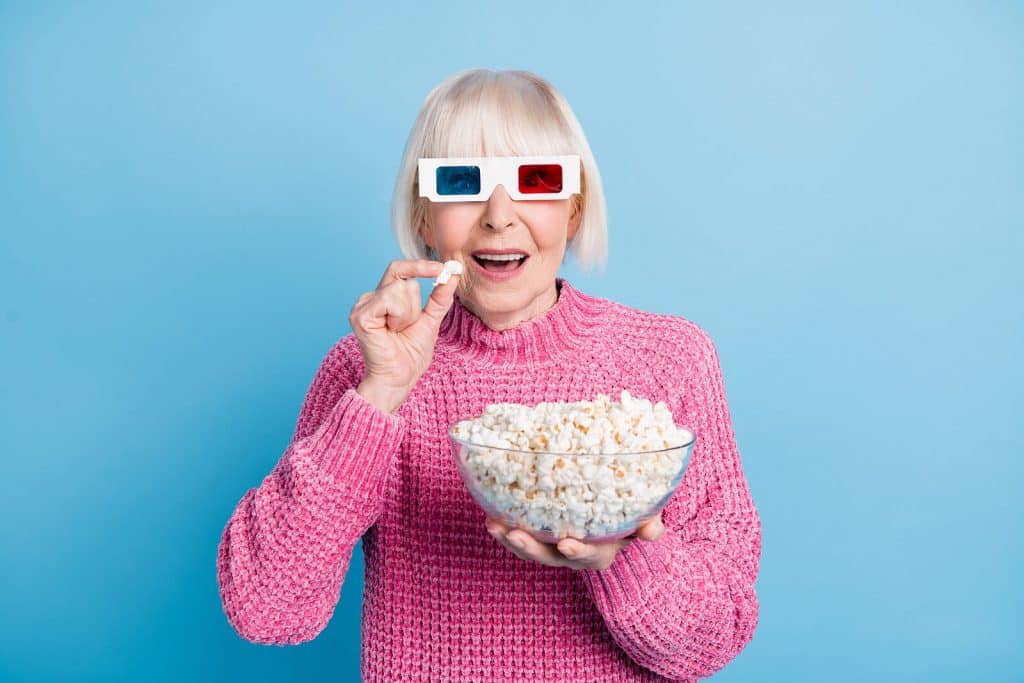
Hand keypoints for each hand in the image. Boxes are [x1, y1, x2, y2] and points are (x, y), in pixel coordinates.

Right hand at [349, 259, 460, 411]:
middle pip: (404, 279)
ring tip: (398, 331)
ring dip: (408, 313)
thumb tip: (453, 274)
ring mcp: (363, 305)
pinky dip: (399, 317)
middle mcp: (370, 297)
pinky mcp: (360, 315)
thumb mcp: (431, 321)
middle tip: (407, 327)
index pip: (400, 269)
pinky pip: (390, 299)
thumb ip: (440, 298)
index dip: (420, 265)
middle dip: (416, 304)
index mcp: (384, 297)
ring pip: (399, 288)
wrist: (399, 379)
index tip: (441, 268)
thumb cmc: (410, 355)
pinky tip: (391, 332)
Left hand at [484, 514, 665, 570]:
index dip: (577, 552)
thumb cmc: (628, 519)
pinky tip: (490, 513)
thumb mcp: (642, 523)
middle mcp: (571, 554)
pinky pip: (518, 535)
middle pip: (548, 557)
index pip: (587, 557)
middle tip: (515, 534)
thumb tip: (652, 530)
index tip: (567, 544)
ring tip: (493, 524)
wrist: (612, 519)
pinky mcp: (537, 534)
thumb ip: (648, 527)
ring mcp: (551, 546)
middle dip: (530, 548)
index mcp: (598, 553)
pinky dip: (504, 528)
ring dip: (509, 538)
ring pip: (528, 548)